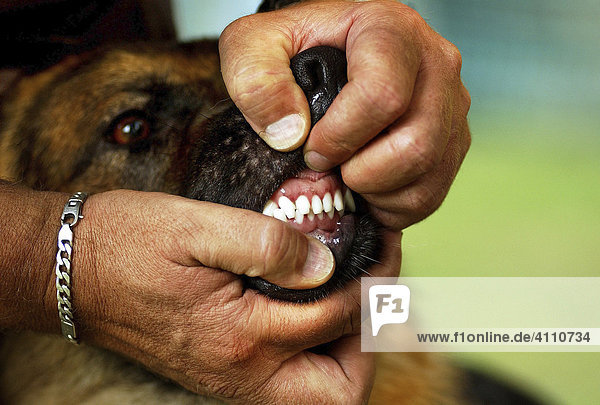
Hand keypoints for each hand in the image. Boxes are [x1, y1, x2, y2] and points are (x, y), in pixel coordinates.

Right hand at [65, 190, 400, 402]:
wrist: (72, 272)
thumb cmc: (128, 243)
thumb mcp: (196, 226)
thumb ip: (266, 245)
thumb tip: (325, 262)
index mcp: (240, 337)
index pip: (334, 318)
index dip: (370, 280)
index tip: (381, 244)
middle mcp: (240, 373)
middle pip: (338, 391)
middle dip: (371, 343)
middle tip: (374, 288)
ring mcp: (231, 379)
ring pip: (317, 393)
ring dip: (347, 350)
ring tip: (352, 295)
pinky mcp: (222, 372)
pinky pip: (289, 380)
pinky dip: (317, 351)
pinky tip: (314, 307)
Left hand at [220, 0, 470, 229]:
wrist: (329, 55)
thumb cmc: (297, 49)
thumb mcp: (254, 47)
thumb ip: (256, 80)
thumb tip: (291, 133)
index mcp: (391, 30)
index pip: (383, 95)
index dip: (340, 137)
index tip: (312, 148)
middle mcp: (436, 66)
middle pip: (416, 144)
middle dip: (361, 172)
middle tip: (330, 167)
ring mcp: (450, 107)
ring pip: (427, 175)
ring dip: (376, 191)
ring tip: (346, 172)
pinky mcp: (451, 142)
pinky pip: (431, 194)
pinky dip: (392, 205)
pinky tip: (366, 184)